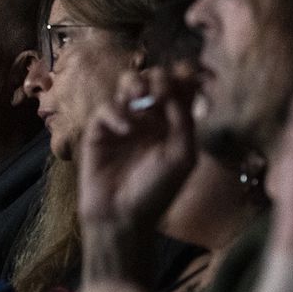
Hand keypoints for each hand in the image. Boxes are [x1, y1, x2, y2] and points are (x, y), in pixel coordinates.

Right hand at [78, 69, 197, 233]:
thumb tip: (175, 87)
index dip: (186, 76)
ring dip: (136, 83)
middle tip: (161, 93)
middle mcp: (150, 117)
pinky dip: (116, 114)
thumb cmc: (156, 190)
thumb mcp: (182, 157)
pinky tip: (126, 131)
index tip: (192, 75)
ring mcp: (124, 121)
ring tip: (141, 96)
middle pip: (155, 78)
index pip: (181, 87)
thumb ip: (184, 120)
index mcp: (174, 122)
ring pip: (128, 84)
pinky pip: (106, 108)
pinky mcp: (100, 130)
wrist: (122, 215)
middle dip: (160, 78)